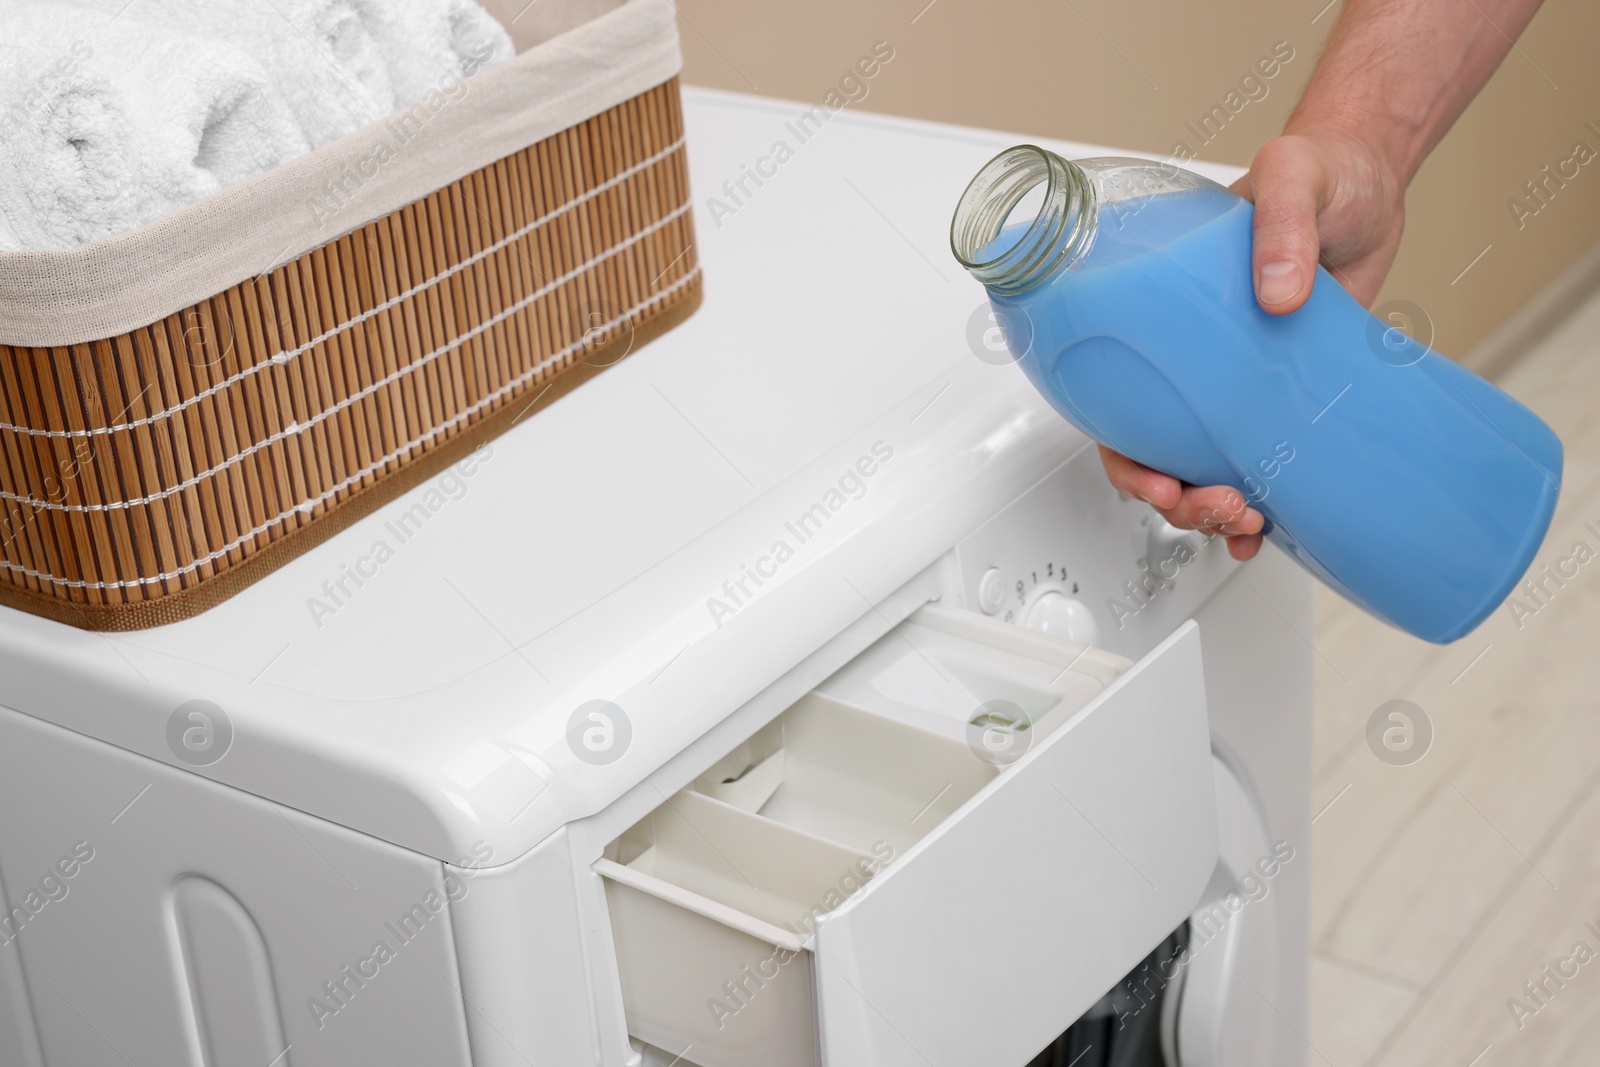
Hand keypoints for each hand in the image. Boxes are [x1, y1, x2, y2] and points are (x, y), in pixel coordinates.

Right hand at [1099, 123, 1407, 561]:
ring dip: (1211, 512)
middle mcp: (1188, 358)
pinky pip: (1260, 456)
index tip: (1156, 481)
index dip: (1123, 455)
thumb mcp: (1289, 174)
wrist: (1372, 184)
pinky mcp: (1284, 392)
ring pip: (1199, 467)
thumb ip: (1278, 222)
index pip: (1112, 398)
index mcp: (1158, 315)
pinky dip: (1263, 499)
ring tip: (1247, 524)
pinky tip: (1270, 525)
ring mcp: (1236, 381)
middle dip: (1172, 499)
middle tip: (1218, 507)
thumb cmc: (1315, 168)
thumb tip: (1276, 295)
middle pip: (1151, 450)